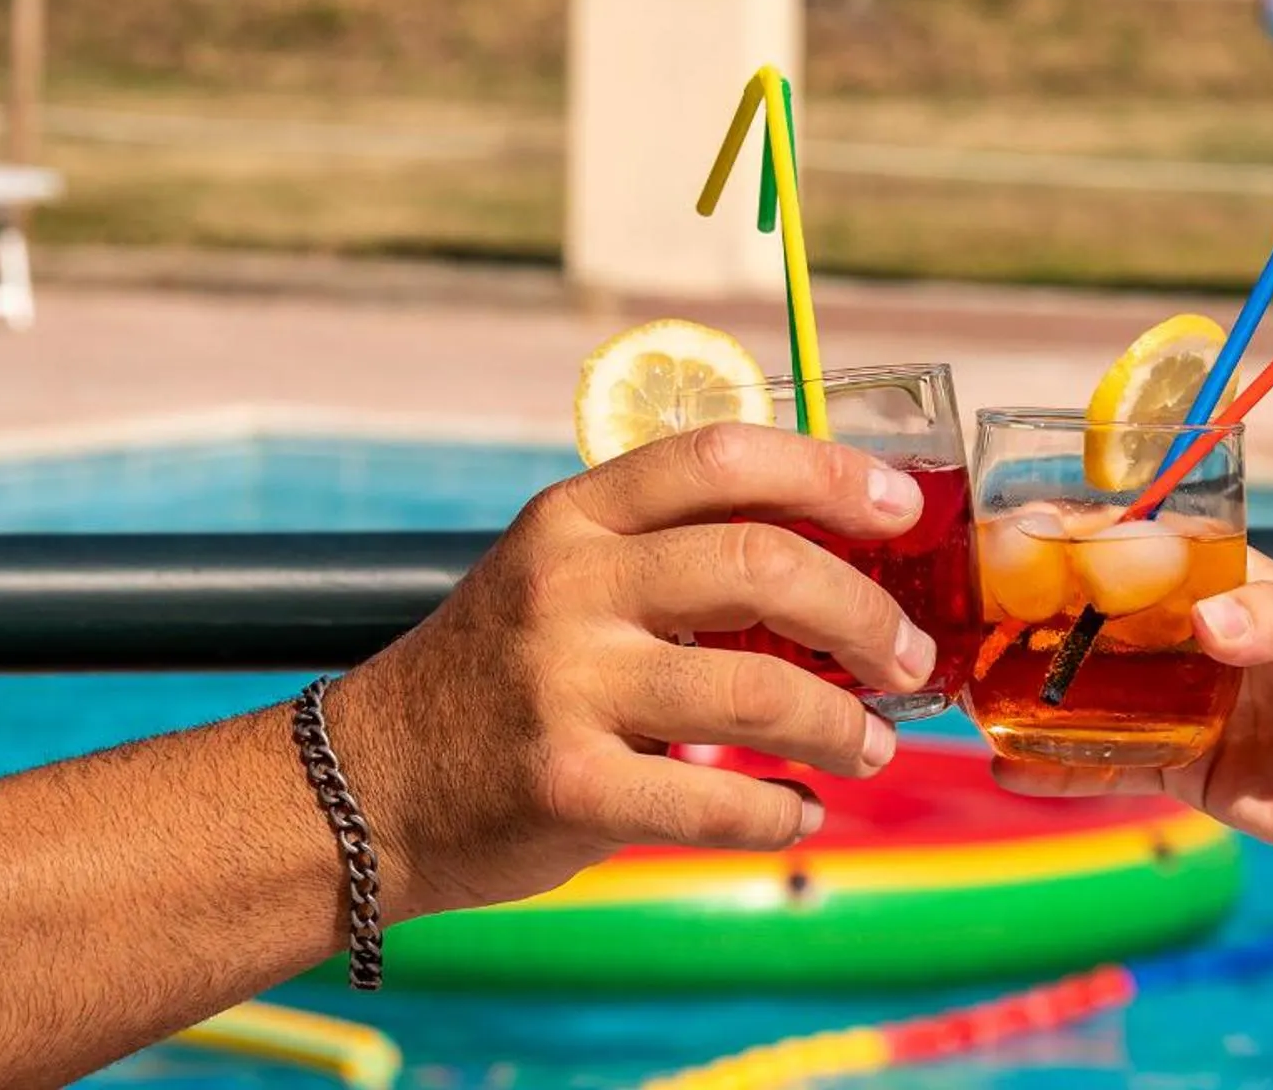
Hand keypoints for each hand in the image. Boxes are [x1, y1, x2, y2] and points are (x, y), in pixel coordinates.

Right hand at [328, 424, 935, 917]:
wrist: (364, 790)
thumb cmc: (500, 678)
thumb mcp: (561, 579)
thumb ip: (671, 558)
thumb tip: (845, 568)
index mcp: (575, 518)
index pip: (721, 458)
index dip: (829, 473)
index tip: (902, 510)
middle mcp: (569, 587)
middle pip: (763, 568)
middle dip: (866, 616)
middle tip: (908, 657)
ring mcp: (566, 688)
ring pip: (761, 694)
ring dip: (843, 727)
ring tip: (872, 744)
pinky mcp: (568, 788)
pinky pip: (719, 803)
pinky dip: (783, 814)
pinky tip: (800, 811)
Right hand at [993, 554, 1272, 901]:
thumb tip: (1215, 625)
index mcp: (1234, 585)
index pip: (1149, 548)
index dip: (1090, 539)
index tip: (1027, 529)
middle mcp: (1198, 639)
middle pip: (1103, 618)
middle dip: (1039, 613)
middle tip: (974, 614)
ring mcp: (1185, 705)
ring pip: (1092, 689)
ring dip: (1035, 688)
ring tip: (972, 686)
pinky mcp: (1183, 769)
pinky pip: (1108, 763)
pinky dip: (1058, 766)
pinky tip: (1009, 764)